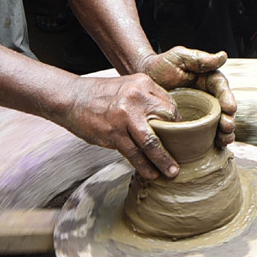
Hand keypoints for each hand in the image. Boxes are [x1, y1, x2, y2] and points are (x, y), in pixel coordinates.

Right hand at [61, 72, 179, 177]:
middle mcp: (136, 98)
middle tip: (185, 156)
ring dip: (164, 160)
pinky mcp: (113, 133)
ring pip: (152, 143)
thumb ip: (146, 99)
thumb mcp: (127, 87)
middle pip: (167, 122)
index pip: (170, 105)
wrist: (71, 97)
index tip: (182, 136)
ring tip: (172, 172)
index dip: (178, 123)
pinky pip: (134, 154)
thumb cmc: (100, 95)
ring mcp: (125, 116)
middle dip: (178, 141)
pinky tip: (151, 173)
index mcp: (143, 83)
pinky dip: (145, 166)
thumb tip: (167, 120)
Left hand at [137, 46, 235, 146]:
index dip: (228, 98)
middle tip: (227, 127)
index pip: (222, 89)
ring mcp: (200, 112)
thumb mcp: (180, 57)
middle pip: (223, 109)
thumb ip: (200, 58)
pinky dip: (212, 141)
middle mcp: (207, 97)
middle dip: (228, 119)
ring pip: (217, 123)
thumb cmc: (162, 65)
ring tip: (224, 139)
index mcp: (208, 80)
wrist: (143, 78)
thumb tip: (223, 56)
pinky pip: (204, 133)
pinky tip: (216, 147)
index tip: (230, 107)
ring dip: (224, 133)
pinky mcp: (191, 124)